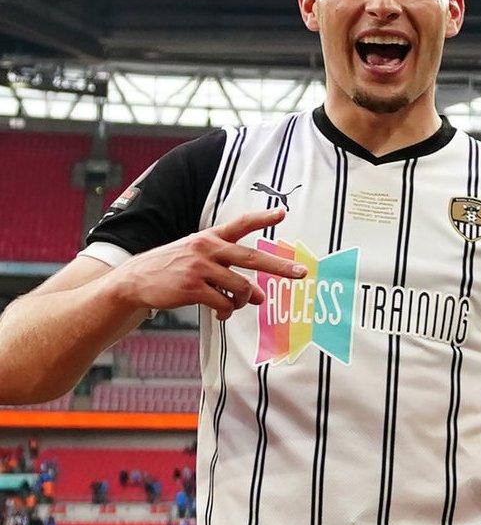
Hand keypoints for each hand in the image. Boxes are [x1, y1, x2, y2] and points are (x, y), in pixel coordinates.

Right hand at [113, 206, 296, 320]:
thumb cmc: (172, 270)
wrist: (134, 281)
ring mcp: (199, 268)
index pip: (239, 224)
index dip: (262, 218)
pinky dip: (227, 311)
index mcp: (209, 238)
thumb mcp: (198, 261)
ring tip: (234, 306)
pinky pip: (224, 303)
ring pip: (241, 288)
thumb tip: (259, 296)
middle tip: (301, 274)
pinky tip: (221, 312)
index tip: (282, 211)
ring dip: (243, 301)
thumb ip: (230, 274)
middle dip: (279, 266)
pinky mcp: (192, 287)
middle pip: (251, 257)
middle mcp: (206, 249)